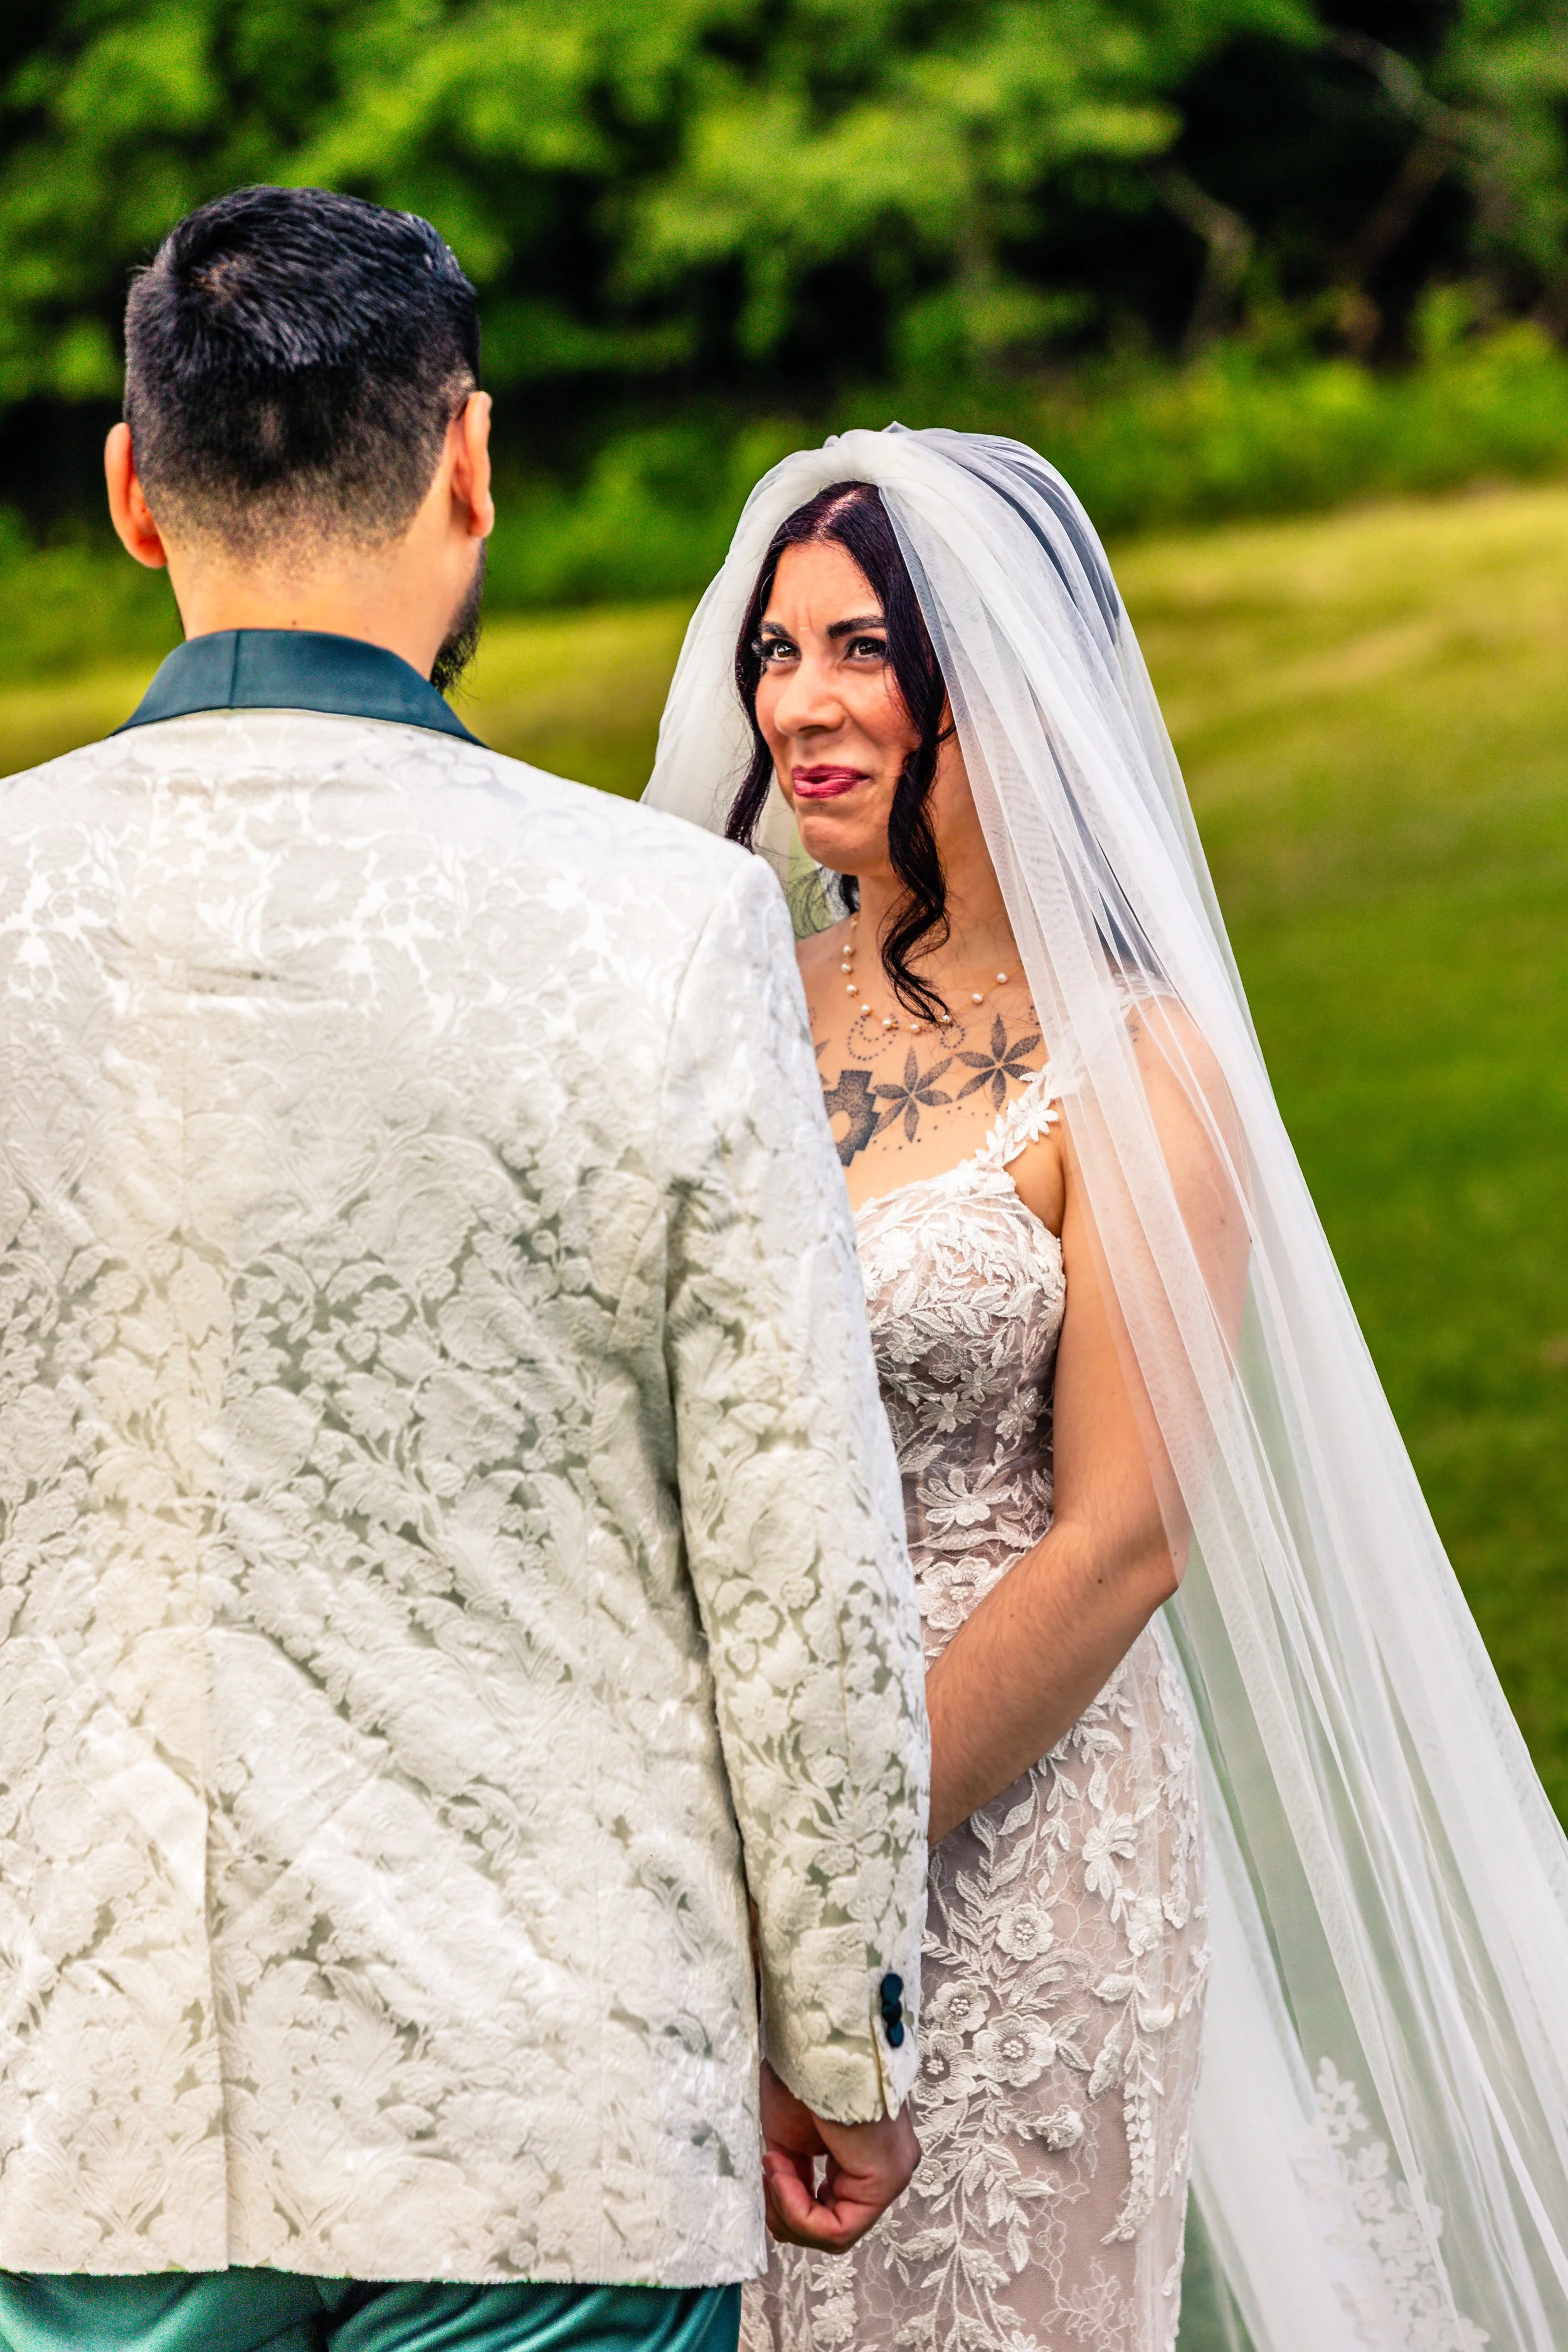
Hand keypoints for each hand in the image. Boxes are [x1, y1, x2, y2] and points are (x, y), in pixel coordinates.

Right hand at [759, 2059, 919, 2250]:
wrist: (815, 2044)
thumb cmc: (803, 2074)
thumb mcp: (790, 2137)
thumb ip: (793, 2176)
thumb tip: (782, 2202)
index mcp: (864, 2156)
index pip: (828, 2210)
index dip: (787, 2204)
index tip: (766, 2169)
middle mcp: (885, 2169)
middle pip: (831, 2226)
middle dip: (787, 2211)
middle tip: (766, 2178)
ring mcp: (891, 2175)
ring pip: (835, 2234)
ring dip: (789, 2209)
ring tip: (773, 2168)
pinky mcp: (886, 2180)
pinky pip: (839, 2229)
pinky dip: (799, 2211)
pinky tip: (782, 2174)